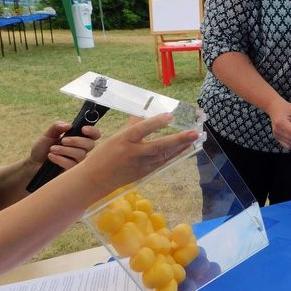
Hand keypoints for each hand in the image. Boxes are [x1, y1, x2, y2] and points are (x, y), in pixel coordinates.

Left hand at [27, 122, 101, 171]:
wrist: (33, 164)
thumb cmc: (43, 149)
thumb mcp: (48, 135)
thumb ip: (57, 127)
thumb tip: (69, 125)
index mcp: (79, 139)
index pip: (94, 135)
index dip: (93, 131)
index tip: (83, 129)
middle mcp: (81, 150)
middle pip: (90, 144)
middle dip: (76, 141)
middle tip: (63, 140)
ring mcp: (78, 162)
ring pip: (80, 154)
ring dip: (65, 150)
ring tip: (52, 149)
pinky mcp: (72, 171)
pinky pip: (72, 164)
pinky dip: (60, 159)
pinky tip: (51, 157)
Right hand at [81, 114, 199, 195]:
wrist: (96, 179)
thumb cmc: (105, 154)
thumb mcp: (116, 136)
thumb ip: (133, 125)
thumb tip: (145, 111)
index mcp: (123, 140)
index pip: (141, 129)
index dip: (156, 123)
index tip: (170, 116)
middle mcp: (134, 153)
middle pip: (159, 146)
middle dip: (178, 139)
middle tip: (194, 132)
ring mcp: (141, 164)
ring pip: (165, 154)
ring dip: (181, 146)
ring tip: (194, 137)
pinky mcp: (146, 172)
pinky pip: (163, 161)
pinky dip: (175, 154)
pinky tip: (185, 148)